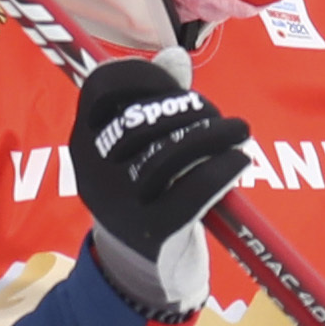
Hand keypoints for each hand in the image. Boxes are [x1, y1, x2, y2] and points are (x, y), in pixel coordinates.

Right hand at [65, 57, 253, 280]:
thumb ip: (155, 100)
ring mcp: (120, 205)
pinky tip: (240, 162)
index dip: (144, 76)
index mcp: (84, 142)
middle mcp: (93, 172)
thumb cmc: (146, 196)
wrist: (140, 269)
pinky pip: (193, 192)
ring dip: (215, 135)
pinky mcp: (152, 233)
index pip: (100, 88)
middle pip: (141, 119)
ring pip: (169, 156)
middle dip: (191, 107)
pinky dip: (224, 170)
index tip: (174, 86)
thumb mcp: (139, 149)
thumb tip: (173, 56)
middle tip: (217, 117)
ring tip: (239, 133)